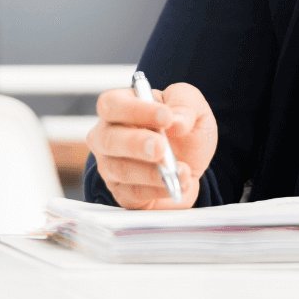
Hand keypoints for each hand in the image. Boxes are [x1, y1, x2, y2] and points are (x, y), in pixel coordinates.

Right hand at [87, 82, 217, 209]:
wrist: (191, 162)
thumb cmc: (182, 126)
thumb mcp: (191, 103)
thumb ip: (184, 104)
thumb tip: (176, 121)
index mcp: (119, 105)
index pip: (112, 104)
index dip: (136, 110)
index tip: (166, 116)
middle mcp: (106, 135)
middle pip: (107, 139)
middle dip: (136, 143)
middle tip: (161, 147)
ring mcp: (110, 166)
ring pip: (121, 170)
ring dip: (152, 172)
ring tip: (180, 171)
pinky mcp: (121, 192)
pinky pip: (133, 194)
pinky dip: (158, 190)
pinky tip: (176, 184)